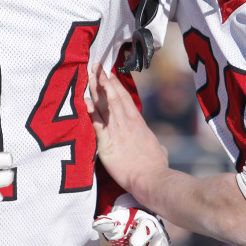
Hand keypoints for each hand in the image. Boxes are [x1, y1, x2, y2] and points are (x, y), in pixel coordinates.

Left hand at [87, 66, 168, 195]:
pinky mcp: (107, 143)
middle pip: (113, 97)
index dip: (117, 85)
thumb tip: (159, 148)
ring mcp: (117, 131)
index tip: (110, 73)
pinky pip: (97, 124)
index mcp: (138, 123)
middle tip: (96, 66)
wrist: (151, 178)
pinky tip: (86, 101)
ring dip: (98, 89)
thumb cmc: (156, 167)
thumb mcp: (159, 150)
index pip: (126, 99)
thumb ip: (155, 145)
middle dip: (104, 80)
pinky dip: (91, 112)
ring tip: (91, 75)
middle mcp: (127, 123)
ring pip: (105, 105)